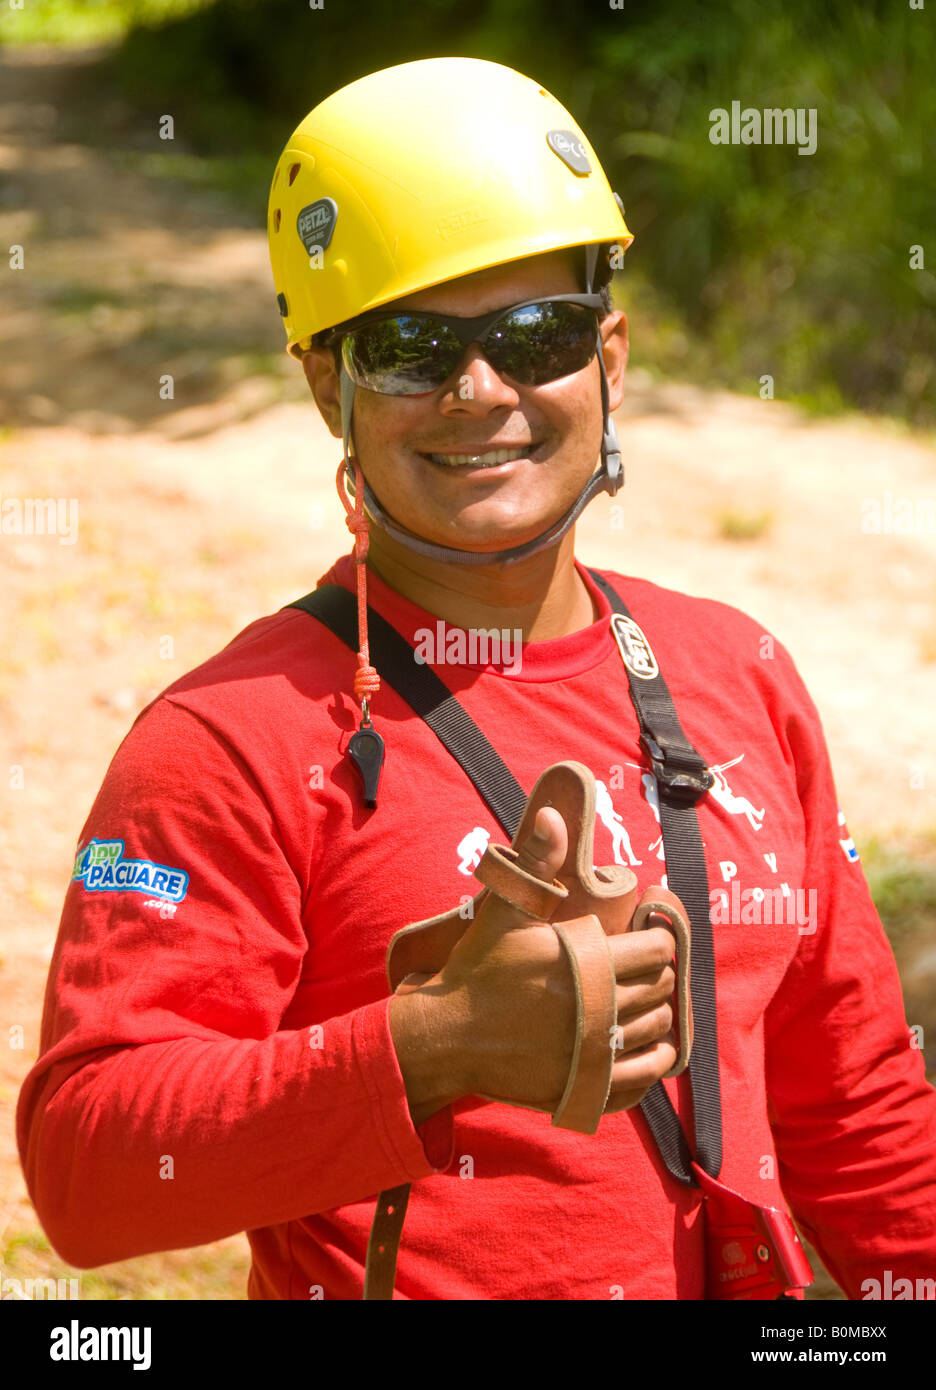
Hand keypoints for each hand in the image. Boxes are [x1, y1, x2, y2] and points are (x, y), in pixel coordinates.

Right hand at [390, 807, 677, 1121]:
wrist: (446, 1036)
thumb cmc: (477, 969)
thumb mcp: (503, 911)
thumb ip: (536, 863)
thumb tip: (552, 814)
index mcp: (588, 964)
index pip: (655, 950)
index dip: (654, 941)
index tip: (641, 940)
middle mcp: (599, 1011)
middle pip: (660, 990)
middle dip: (656, 977)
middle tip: (639, 970)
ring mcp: (594, 1055)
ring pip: (656, 1034)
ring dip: (656, 1018)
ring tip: (640, 1006)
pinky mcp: (585, 1088)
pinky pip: (641, 1079)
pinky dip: (651, 1064)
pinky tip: (644, 1050)